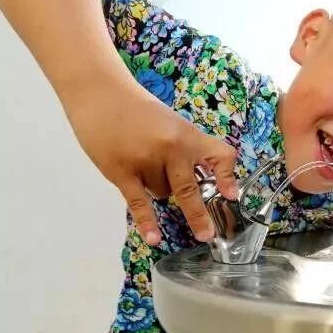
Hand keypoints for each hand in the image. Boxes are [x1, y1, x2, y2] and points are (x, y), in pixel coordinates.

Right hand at [65, 81, 237, 245]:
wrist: (101, 94)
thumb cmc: (138, 110)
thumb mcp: (172, 123)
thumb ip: (188, 148)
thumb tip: (203, 179)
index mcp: (188, 135)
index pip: (219, 155)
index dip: (227, 176)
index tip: (232, 196)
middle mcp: (172, 148)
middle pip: (190, 188)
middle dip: (199, 214)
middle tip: (208, 234)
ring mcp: (146, 160)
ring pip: (162, 193)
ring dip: (158, 188)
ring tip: (141, 161)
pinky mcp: (122, 171)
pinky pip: (139, 202)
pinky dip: (147, 221)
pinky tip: (153, 239)